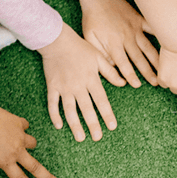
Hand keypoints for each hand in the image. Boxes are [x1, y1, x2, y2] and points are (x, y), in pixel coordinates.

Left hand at [0, 101, 62, 177]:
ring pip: (32, 143)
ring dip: (30, 145)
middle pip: (36, 167)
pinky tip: (15, 127)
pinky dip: (21, 128)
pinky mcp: (18, 122)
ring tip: (22, 145)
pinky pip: (25, 126)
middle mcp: (16, 150)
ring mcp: (19, 135)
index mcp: (5, 161)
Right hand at [39, 22, 120, 141]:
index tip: (112, 126)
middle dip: (93, 124)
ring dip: (75, 125)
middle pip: (86, 109)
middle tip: (97, 138)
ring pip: (69, 110)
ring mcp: (64, 87)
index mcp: (91, 79)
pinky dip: (54, 115)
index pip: (101, 100)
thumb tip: (124, 84)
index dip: (107, 114)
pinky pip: (52, 103)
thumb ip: (110, 72)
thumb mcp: (98, 57)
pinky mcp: (52, 86)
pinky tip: (59, 126)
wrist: (56, 40)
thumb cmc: (80, 47)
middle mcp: (78, 86)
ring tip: (80, 138)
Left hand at [81, 0, 159, 87]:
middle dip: (148, 72)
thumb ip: (100, 54)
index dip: (130, 75)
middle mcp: (127, 37)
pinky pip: (152, 28)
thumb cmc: (92, 19)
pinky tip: (170, 43)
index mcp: (113, 43)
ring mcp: (135, 29)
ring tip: (164, 69)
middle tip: (156, 83)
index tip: (137, 85)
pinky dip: (161, 35)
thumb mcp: (89, 38)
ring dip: (156, 60)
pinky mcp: (139, 20)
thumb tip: (113, 67)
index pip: (123, 63)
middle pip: (139, 58)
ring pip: (148, 47)